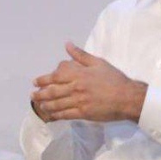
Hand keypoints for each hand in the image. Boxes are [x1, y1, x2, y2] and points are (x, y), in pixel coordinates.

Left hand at [30, 42, 147, 122]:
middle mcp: (76, 88)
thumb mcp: (98, 62)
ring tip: (39, 105)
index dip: (44, 79)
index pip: (56, 76)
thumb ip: (81, 55)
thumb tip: (67, 44)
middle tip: (33, 95)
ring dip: (46, 104)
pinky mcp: (83, 113)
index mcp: (79, 74)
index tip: (36, 81)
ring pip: (57, 104)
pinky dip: (56, 114)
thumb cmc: (114, 79)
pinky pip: (65, 114)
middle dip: (40, 93)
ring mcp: (79, 101)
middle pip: (53, 91)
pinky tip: (50, 115)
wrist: (127, 97)